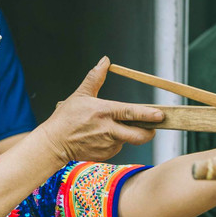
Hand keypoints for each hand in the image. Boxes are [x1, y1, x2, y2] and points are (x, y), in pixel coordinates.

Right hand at [41, 58, 164, 162]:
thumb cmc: (66, 118)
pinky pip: (118, 147)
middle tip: (151, 128)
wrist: (54, 143)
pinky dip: (115, 142)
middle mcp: (108, 130)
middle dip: (149, 132)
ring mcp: (107, 145)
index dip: (148, 115)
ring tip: (110, 128)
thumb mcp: (80, 94)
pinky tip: (102, 137)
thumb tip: (105, 60)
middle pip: (139, 135)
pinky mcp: (105, 156)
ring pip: (127, 140)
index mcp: (104, 112)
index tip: (160, 115)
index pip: (131, 113)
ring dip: (126, 135)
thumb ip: (96, 78)